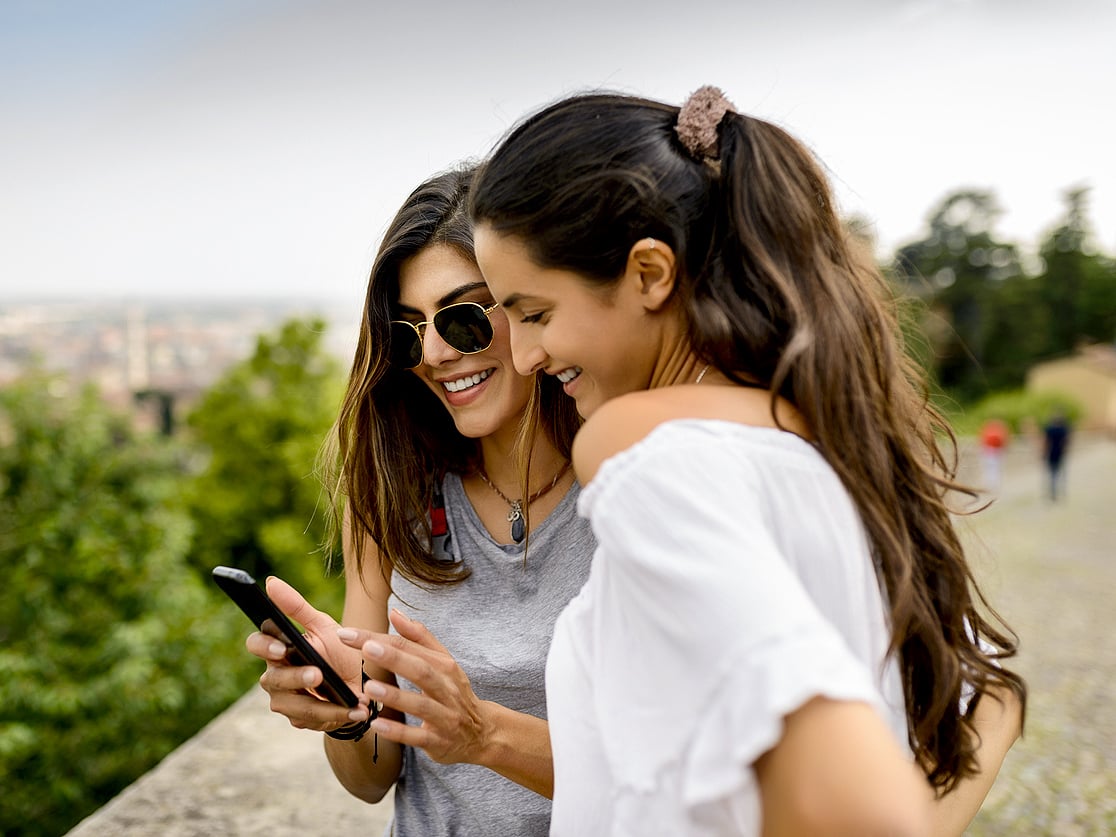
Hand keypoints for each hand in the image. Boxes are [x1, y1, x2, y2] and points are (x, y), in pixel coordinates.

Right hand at [245, 576, 369, 733]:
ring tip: (347, 700)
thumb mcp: (323, 626)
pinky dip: (335, 714)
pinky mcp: (300, 719)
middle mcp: (275, 675)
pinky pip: (310, 720)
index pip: (256, 644)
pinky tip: (354, 710)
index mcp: (278, 649)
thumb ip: (297, 607)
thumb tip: (270, 582)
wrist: (360, 684)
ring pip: (290, 705)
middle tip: (318, 674)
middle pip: (272, 679)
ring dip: (320, 703)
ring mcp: (285, 700)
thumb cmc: (338, 651)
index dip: (264, 646)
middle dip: (296, 677)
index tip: (282, 646)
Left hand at [337, 609, 491, 764]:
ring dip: (395, 696)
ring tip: (369, 687)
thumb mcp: (444, 662)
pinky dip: (398, 732)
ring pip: (420, 704)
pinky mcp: (438, 742)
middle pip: (420, 670)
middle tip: (365, 648)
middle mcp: (447, 689)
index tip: (349, 633)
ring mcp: (444, 716)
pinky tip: (376, 724)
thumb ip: (419, 637)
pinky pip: (417, 737)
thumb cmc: (454, 692)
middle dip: (393, 658)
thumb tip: (394, 613)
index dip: (380, 639)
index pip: (410, 648)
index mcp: (444, 666)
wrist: (481, 732)